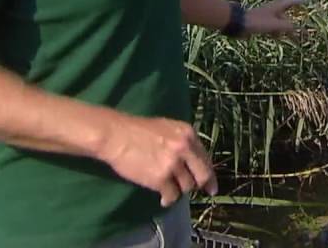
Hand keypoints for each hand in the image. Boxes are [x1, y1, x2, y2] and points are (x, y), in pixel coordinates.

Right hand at [97, 112, 217, 206]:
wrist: (115, 135)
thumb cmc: (137, 130)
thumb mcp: (167, 128)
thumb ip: (182, 142)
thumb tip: (193, 161)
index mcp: (188, 133)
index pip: (205, 158)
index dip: (209, 174)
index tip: (211, 186)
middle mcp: (184, 148)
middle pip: (202, 175)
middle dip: (202, 185)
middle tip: (199, 192)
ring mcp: (173, 164)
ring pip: (186, 186)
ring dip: (179, 190)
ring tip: (169, 189)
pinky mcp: (160, 178)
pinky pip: (172, 195)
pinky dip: (168, 199)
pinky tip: (164, 199)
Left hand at [242, 0, 301, 36]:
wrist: (238, 23)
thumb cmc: (258, 21)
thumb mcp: (277, 24)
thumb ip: (290, 27)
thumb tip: (302, 31)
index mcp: (277, 6)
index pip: (291, 2)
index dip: (299, 2)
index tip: (306, 2)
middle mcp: (272, 10)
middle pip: (286, 14)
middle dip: (293, 19)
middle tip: (301, 24)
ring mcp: (265, 16)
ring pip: (278, 21)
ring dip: (284, 27)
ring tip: (291, 34)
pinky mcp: (259, 23)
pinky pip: (271, 27)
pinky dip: (276, 31)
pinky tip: (276, 37)